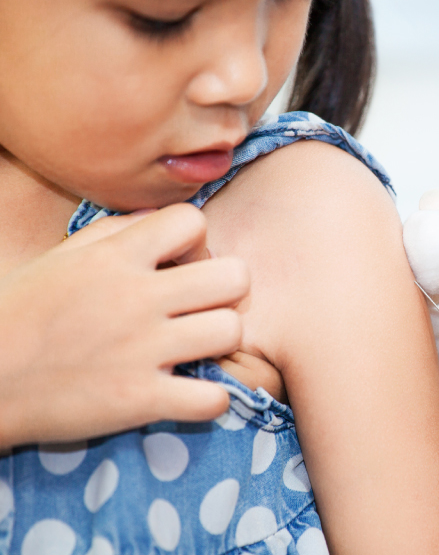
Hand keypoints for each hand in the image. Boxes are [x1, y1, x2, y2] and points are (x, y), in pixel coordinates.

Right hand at [0, 204, 248, 448]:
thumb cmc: (19, 313)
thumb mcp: (60, 258)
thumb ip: (113, 232)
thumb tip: (158, 219)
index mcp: (115, 257)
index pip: (192, 221)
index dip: (196, 243)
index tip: (179, 266)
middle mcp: (136, 298)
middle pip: (234, 277)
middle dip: (225, 291)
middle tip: (201, 308)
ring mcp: (142, 350)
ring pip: (231, 332)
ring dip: (220, 344)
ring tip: (195, 351)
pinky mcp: (140, 400)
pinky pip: (214, 399)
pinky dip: (210, 401)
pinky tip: (189, 394)